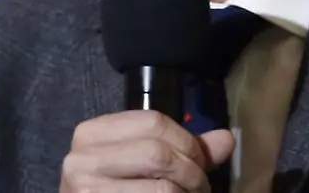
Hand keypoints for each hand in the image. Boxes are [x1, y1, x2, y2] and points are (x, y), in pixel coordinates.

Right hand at [60, 110, 234, 192]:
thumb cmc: (116, 189)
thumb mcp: (143, 163)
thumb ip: (182, 149)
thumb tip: (227, 139)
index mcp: (92, 133)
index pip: (153, 121)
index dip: (187, 141)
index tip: (200, 161)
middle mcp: (81, 158)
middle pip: (158, 153)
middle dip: (191, 172)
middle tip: (201, 187)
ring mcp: (85, 189)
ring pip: (161, 187)